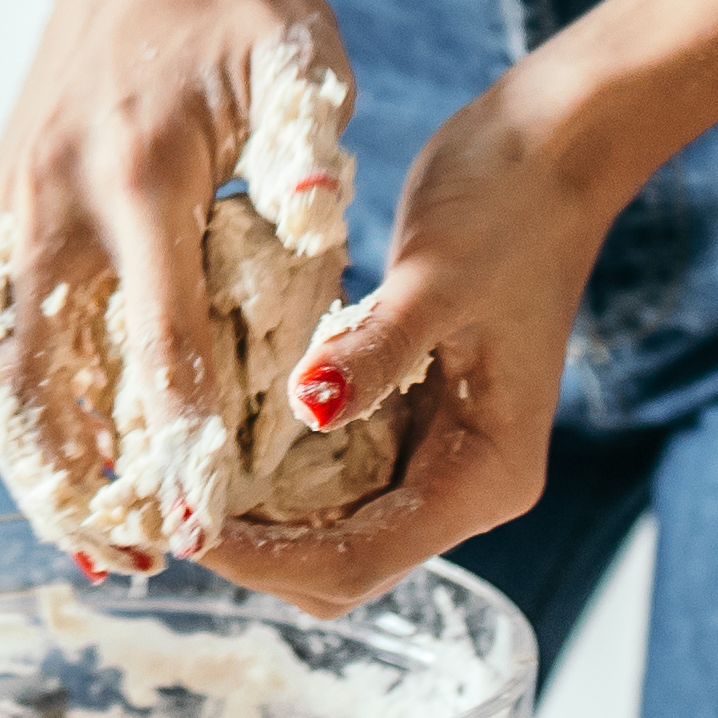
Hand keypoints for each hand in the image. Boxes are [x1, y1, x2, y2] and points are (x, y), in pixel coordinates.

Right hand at [0, 0, 332, 578]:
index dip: (176, 443)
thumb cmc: (236, 4)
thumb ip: (309, 156)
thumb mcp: (300, 65)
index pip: (155, 341)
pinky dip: (9, 396)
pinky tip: (49, 452)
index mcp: (137, 175)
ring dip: (29, 453)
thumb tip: (323, 224)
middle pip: (41, 376)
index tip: (194, 529)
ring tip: (82, 534)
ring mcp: (9, 201)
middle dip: (76, 480)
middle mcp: (53, 198)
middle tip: (123, 562)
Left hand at [202, 83, 619, 610]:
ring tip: (182, 477)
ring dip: (260, 518)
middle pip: (345, 565)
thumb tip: (311, 406)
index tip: (190, 526)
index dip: (271, 561)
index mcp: (488, 475)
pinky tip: (218, 431)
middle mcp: (464, 484)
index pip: (365, 559)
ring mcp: (435, 455)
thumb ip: (375, 349)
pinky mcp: (406, 418)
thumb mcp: (437, 276)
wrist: (547, 152)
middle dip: (258, 552)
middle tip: (171, 504)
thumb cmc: (507, 205)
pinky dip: (275, 468)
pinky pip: (330, 472)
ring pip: (332, 528)